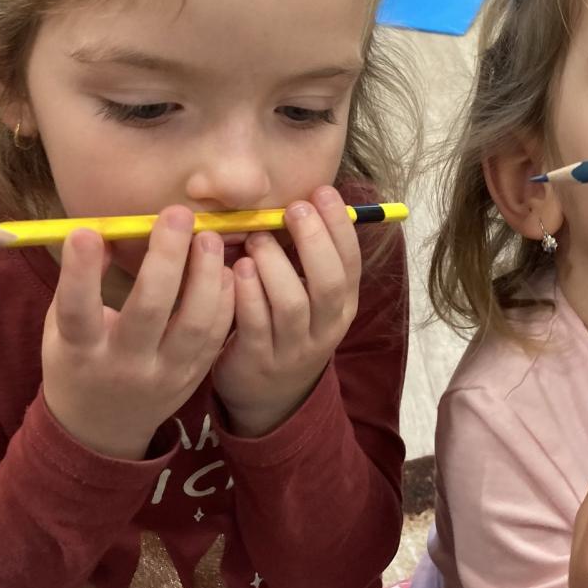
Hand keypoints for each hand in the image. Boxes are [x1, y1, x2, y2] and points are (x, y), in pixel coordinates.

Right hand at [42, 207, 234, 459]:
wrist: (103, 426)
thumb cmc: (78, 360)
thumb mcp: (60, 328)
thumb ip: (76, 284)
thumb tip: (101, 233)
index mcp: (80, 352)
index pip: (77, 311)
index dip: (80, 273)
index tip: (85, 231)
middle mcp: (124, 365)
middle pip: (148, 311)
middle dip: (165, 259)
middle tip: (176, 214)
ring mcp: (164, 374)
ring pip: (194, 324)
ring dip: (206, 275)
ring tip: (209, 236)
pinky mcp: (194, 375)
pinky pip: (216, 335)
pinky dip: (225, 299)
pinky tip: (227, 268)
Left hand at [213, 185, 360, 436]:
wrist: (269, 396)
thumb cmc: (285, 327)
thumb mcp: (309, 296)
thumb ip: (306, 256)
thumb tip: (300, 197)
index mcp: (342, 304)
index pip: (351, 262)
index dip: (339, 226)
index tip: (323, 191)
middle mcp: (325, 327)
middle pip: (329, 283)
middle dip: (314, 241)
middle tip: (294, 210)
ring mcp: (293, 348)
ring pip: (292, 304)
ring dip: (275, 266)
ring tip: (257, 239)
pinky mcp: (259, 360)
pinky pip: (255, 325)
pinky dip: (247, 295)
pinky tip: (237, 270)